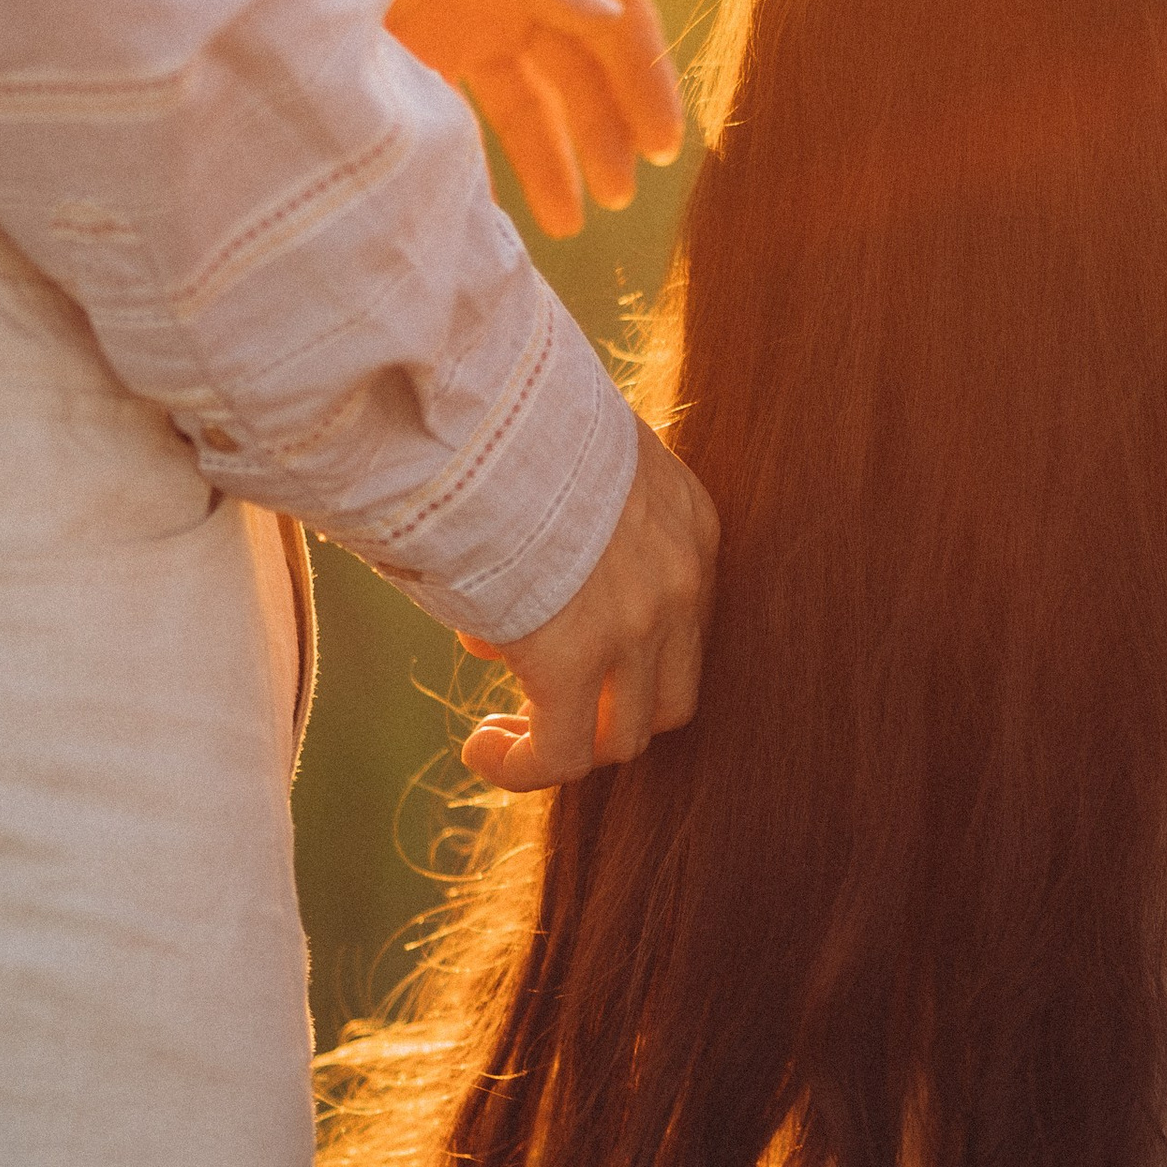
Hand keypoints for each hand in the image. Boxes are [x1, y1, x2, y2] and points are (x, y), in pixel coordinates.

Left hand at [365, 0, 683, 234]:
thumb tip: (609, 21)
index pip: (618, 14)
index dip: (646, 77)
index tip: (662, 140)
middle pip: (584, 69)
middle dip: (609, 131)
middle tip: (622, 192)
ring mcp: (479, 21)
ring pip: (537, 102)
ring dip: (561, 157)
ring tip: (573, 219)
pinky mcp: (435, 50)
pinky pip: (476, 116)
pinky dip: (493, 162)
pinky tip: (505, 209)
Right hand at [459, 419, 718, 787]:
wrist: (478, 398)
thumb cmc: (502, 410)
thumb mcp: (570, 453)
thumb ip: (569, 509)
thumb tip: (517, 561)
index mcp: (688, 522)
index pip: (682, 620)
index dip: (623, 650)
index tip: (557, 641)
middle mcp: (679, 579)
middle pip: (671, 693)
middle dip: (610, 710)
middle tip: (542, 701)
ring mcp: (634, 626)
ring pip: (622, 735)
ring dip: (564, 745)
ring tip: (502, 735)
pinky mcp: (571, 660)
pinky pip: (561, 754)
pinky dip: (524, 768)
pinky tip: (481, 753)